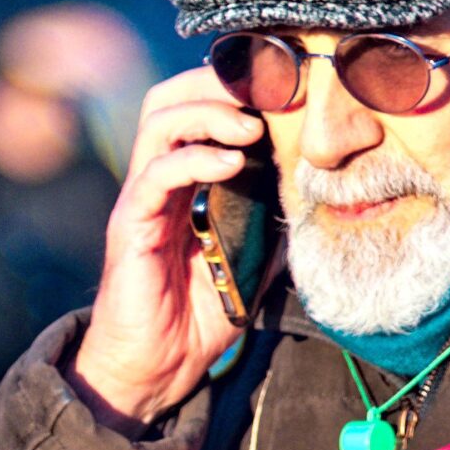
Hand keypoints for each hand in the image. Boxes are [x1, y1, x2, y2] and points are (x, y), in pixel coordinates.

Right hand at [65, 67, 260, 431]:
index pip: (196, 109)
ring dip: (208, 113)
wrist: (159, 367)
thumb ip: (276, 222)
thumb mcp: (255, 260)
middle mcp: (157, 182)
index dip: (231, 87)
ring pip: (158, 123)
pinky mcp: (130, 226)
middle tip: (259, 88)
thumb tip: (319, 192)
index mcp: (183, 182)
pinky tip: (232, 163)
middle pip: (168, 99)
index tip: (277, 84)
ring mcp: (141, 201)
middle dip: (212, 82)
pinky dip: (195, 159)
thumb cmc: (201, 315)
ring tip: (250, 126)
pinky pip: (156, 175)